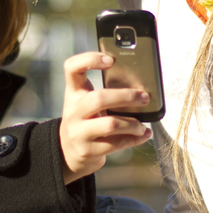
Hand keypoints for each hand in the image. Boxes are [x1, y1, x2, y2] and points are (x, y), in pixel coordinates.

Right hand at [59, 52, 151, 184]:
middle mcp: (73, 111)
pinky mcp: (87, 151)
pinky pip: (115, 144)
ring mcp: (78, 132)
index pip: (72, 68)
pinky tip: (143, 135)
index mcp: (73, 93)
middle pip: (99, 98)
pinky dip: (134, 139)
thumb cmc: (86, 120)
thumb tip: (141, 88)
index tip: (111, 60)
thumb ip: (105, 93)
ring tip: (143, 125)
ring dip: (133, 124)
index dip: (89, 59)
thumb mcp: (87, 103)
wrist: (68, 152)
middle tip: (144, 98)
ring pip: (110, 124)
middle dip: (127, 97)